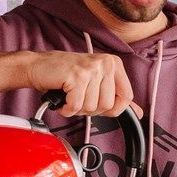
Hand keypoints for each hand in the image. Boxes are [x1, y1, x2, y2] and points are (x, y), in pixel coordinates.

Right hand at [0, 51, 134, 117]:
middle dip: (90, 109)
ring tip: (69, 95)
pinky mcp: (77, 76)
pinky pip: (76, 106)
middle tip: (77, 97)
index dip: (111, 109)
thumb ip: (117, 97)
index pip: (126, 97)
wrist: (37, 66)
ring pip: (92, 107)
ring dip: (76, 108)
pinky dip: (66, 109)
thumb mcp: (96, 83)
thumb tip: (139, 112)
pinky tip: (62, 98)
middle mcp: (106, 63)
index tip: (98, 105)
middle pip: (108, 105)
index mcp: (114, 64)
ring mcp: (92, 68)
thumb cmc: (64, 76)